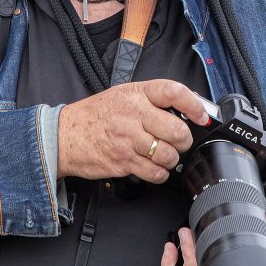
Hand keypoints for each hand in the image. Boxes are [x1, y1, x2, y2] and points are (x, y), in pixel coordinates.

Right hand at [57, 80, 209, 183]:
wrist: (63, 136)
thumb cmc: (94, 116)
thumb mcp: (122, 95)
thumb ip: (150, 99)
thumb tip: (185, 109)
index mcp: (135, 93)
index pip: (173, 92)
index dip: (194, 105)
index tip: (202, 115)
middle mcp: (133, 114)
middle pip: (177, 130)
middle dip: (184, 140)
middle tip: (179, 141)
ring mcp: (127, 139)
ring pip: (168, 154)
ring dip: (171, 159)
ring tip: (162, 155)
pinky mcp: (123, 161)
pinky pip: (154, 172)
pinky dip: (159, 173)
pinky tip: (152, 167)